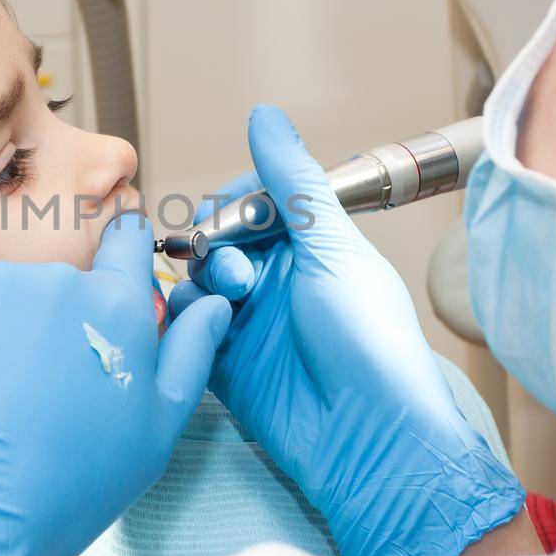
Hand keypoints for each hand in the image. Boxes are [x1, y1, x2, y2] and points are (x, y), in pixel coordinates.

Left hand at [0, 217, 231, 555]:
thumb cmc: (64, 486)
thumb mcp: (154, 434)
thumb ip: (188, 356)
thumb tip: (213, 303)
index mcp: (122, 308)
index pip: (129, 242)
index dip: (120, 258)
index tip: (102, 291)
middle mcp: (65, 278)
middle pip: (63, 280)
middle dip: (53, 320)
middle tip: (37, 387)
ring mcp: (0, 277)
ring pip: (6, 288)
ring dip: (1, 323)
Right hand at [170, 106, 521, 555]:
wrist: (367, 440)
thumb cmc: (369, 343)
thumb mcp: (333, 249)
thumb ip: (293, 183)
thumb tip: (264, 115)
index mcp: (314, 248)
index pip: (258, 201)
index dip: (240, 202)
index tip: (234, 215)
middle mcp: (280, 280)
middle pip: (221, 237)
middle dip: (219, 244)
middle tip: (238, 272)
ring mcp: (250, 322)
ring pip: (197, 279)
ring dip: (204, 282)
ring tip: (230, 305)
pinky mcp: (224, 363)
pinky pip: (187, 326)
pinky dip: (186, 320)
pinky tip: (205, 328)